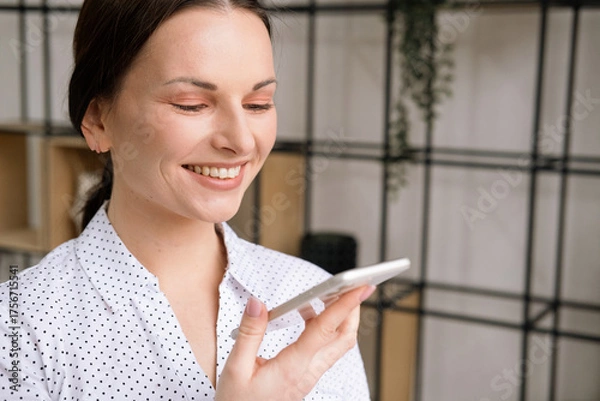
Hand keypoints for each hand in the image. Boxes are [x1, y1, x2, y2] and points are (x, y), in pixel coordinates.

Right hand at [215, 285, 375, 400]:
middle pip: (344, 338)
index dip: (344, 305)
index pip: (325, 330)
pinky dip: (325, 328)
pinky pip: (325, 350)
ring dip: (340, 318)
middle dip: (353, 310)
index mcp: (292, 368)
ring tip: (327, 294)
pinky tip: (308, 315)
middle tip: (355, 285)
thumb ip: (249, 333)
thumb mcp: (235, 367)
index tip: (360, 287)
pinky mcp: (306, 377)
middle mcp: (307, 372)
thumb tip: (257, 303)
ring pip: (337, 344)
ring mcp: (309, 376)